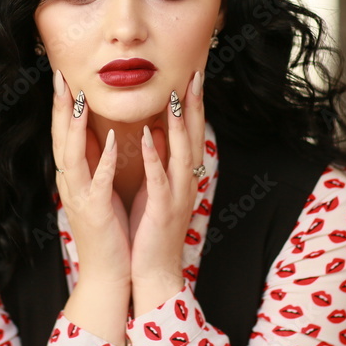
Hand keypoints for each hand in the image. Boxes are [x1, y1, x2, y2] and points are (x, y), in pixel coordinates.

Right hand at [51, 69, 130, 288]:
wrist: (110, 273)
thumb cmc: (108, 230)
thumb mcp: (98, 188)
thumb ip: (94, 161)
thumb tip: (96, 131)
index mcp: (74, 177)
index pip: (64, 134)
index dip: (62, 106)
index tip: (62, 76)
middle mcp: (71, 183)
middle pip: (61, 139)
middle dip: (60, 107)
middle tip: (59, 77)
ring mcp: (81, 197)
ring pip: (72, 155)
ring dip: (75, 126)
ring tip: (79, 98)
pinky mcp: (96, 211)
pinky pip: (99, 181)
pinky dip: (105, 159)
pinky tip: (112, 139)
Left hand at [128, 71, 204, 300]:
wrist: (152, 271)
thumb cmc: (151, 230)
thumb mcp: (157, 190)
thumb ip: (161, 161)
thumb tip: (159, 132)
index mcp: (183, 176)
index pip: (192, 134)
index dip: (194, 106)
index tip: (193, 76)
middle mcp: (186, 182)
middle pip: (195, 137)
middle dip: (195, 106)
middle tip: (196, 75)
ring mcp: (178, 196)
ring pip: (183, 154)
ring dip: (180, 124)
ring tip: (175, 96)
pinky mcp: (163, 210)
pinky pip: (160, 178)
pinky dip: (155, 156)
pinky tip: (149, 135)